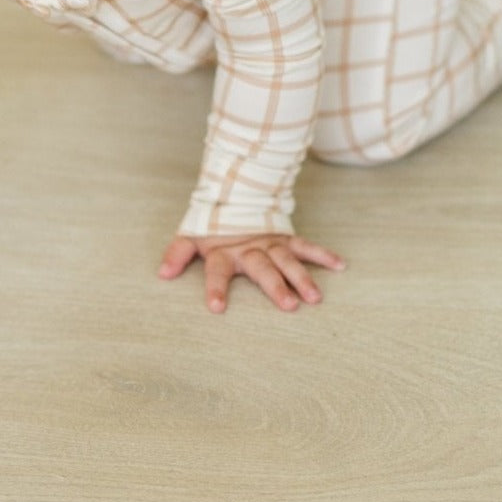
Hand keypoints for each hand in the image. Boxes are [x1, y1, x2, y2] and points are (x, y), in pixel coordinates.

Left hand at [158, 233, 344, 313]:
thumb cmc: (213, 224)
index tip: (217, 308)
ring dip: (301, 277)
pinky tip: (340, 265)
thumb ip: (177, 253)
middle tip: (289, 305)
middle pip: (262, 267)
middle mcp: (249, 248)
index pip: (217, 270)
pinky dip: (322, 254)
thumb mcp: (192, 235)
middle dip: (274, 286)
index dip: (215, 287)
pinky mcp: (285, 238)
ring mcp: (270, 242)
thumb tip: (162, 274)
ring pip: (287, 260)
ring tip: (314, 297)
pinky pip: (306, 246)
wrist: (235, 193)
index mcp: (223, 250)